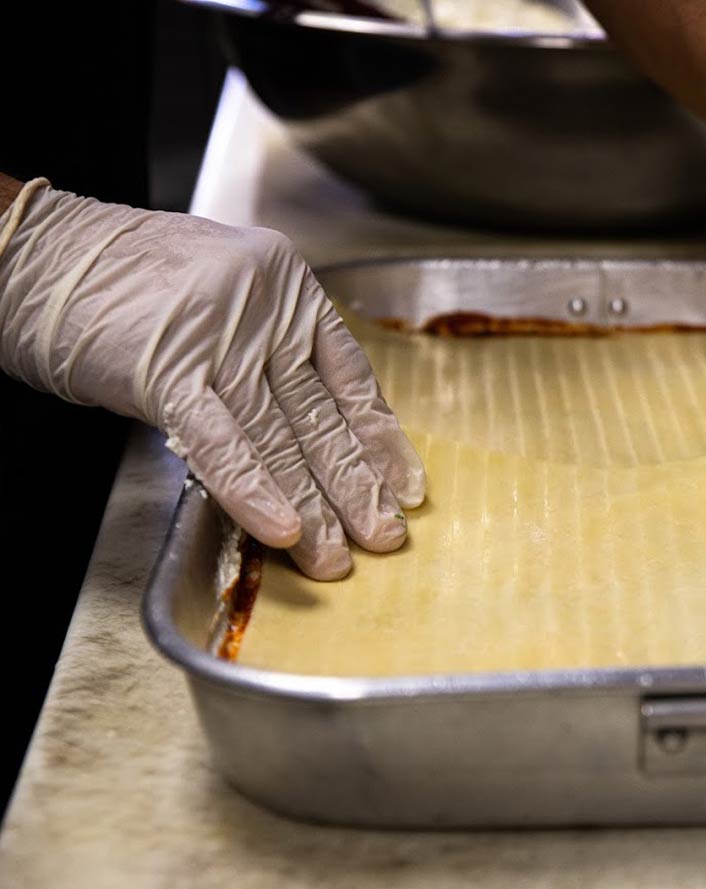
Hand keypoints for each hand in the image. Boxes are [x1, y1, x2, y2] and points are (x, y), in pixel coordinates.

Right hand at [0, 180, 425, 578]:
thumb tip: (303, 431)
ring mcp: (219, 336)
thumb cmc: (114, 280)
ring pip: (280, 436)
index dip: (379, 438)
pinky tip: (283, 530)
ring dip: (311, 506)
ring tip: (335, 557)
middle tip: (384, 538)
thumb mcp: (219, 297)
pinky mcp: (166, 369)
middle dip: (354, 486)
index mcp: (285, 285)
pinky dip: (254, 491)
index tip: (404, 485)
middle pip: (320, 415)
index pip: (348, 376)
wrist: (29, 250)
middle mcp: (263, 307)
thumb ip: (263, 353)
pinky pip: (221, 442)